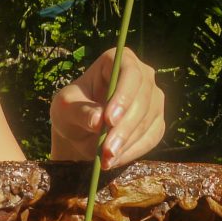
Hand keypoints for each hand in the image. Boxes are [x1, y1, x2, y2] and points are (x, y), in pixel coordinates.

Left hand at [50, 47, 164, 168]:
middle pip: (143, 98)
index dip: (123, 96)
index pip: (129, 72)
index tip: (109, 120)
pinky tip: (115, 160)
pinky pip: (153, 136)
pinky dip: (134, 151)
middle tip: (106, 150)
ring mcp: (153, 98)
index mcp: (117, 60)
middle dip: (124, 127)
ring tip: (106, 159)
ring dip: (128, 142)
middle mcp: (142, 75)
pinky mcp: (157, 121)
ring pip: (149, 119)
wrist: (79, 132)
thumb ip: (80, 111)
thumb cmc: (70, 112)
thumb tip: (98, 120)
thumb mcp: (65, 109)